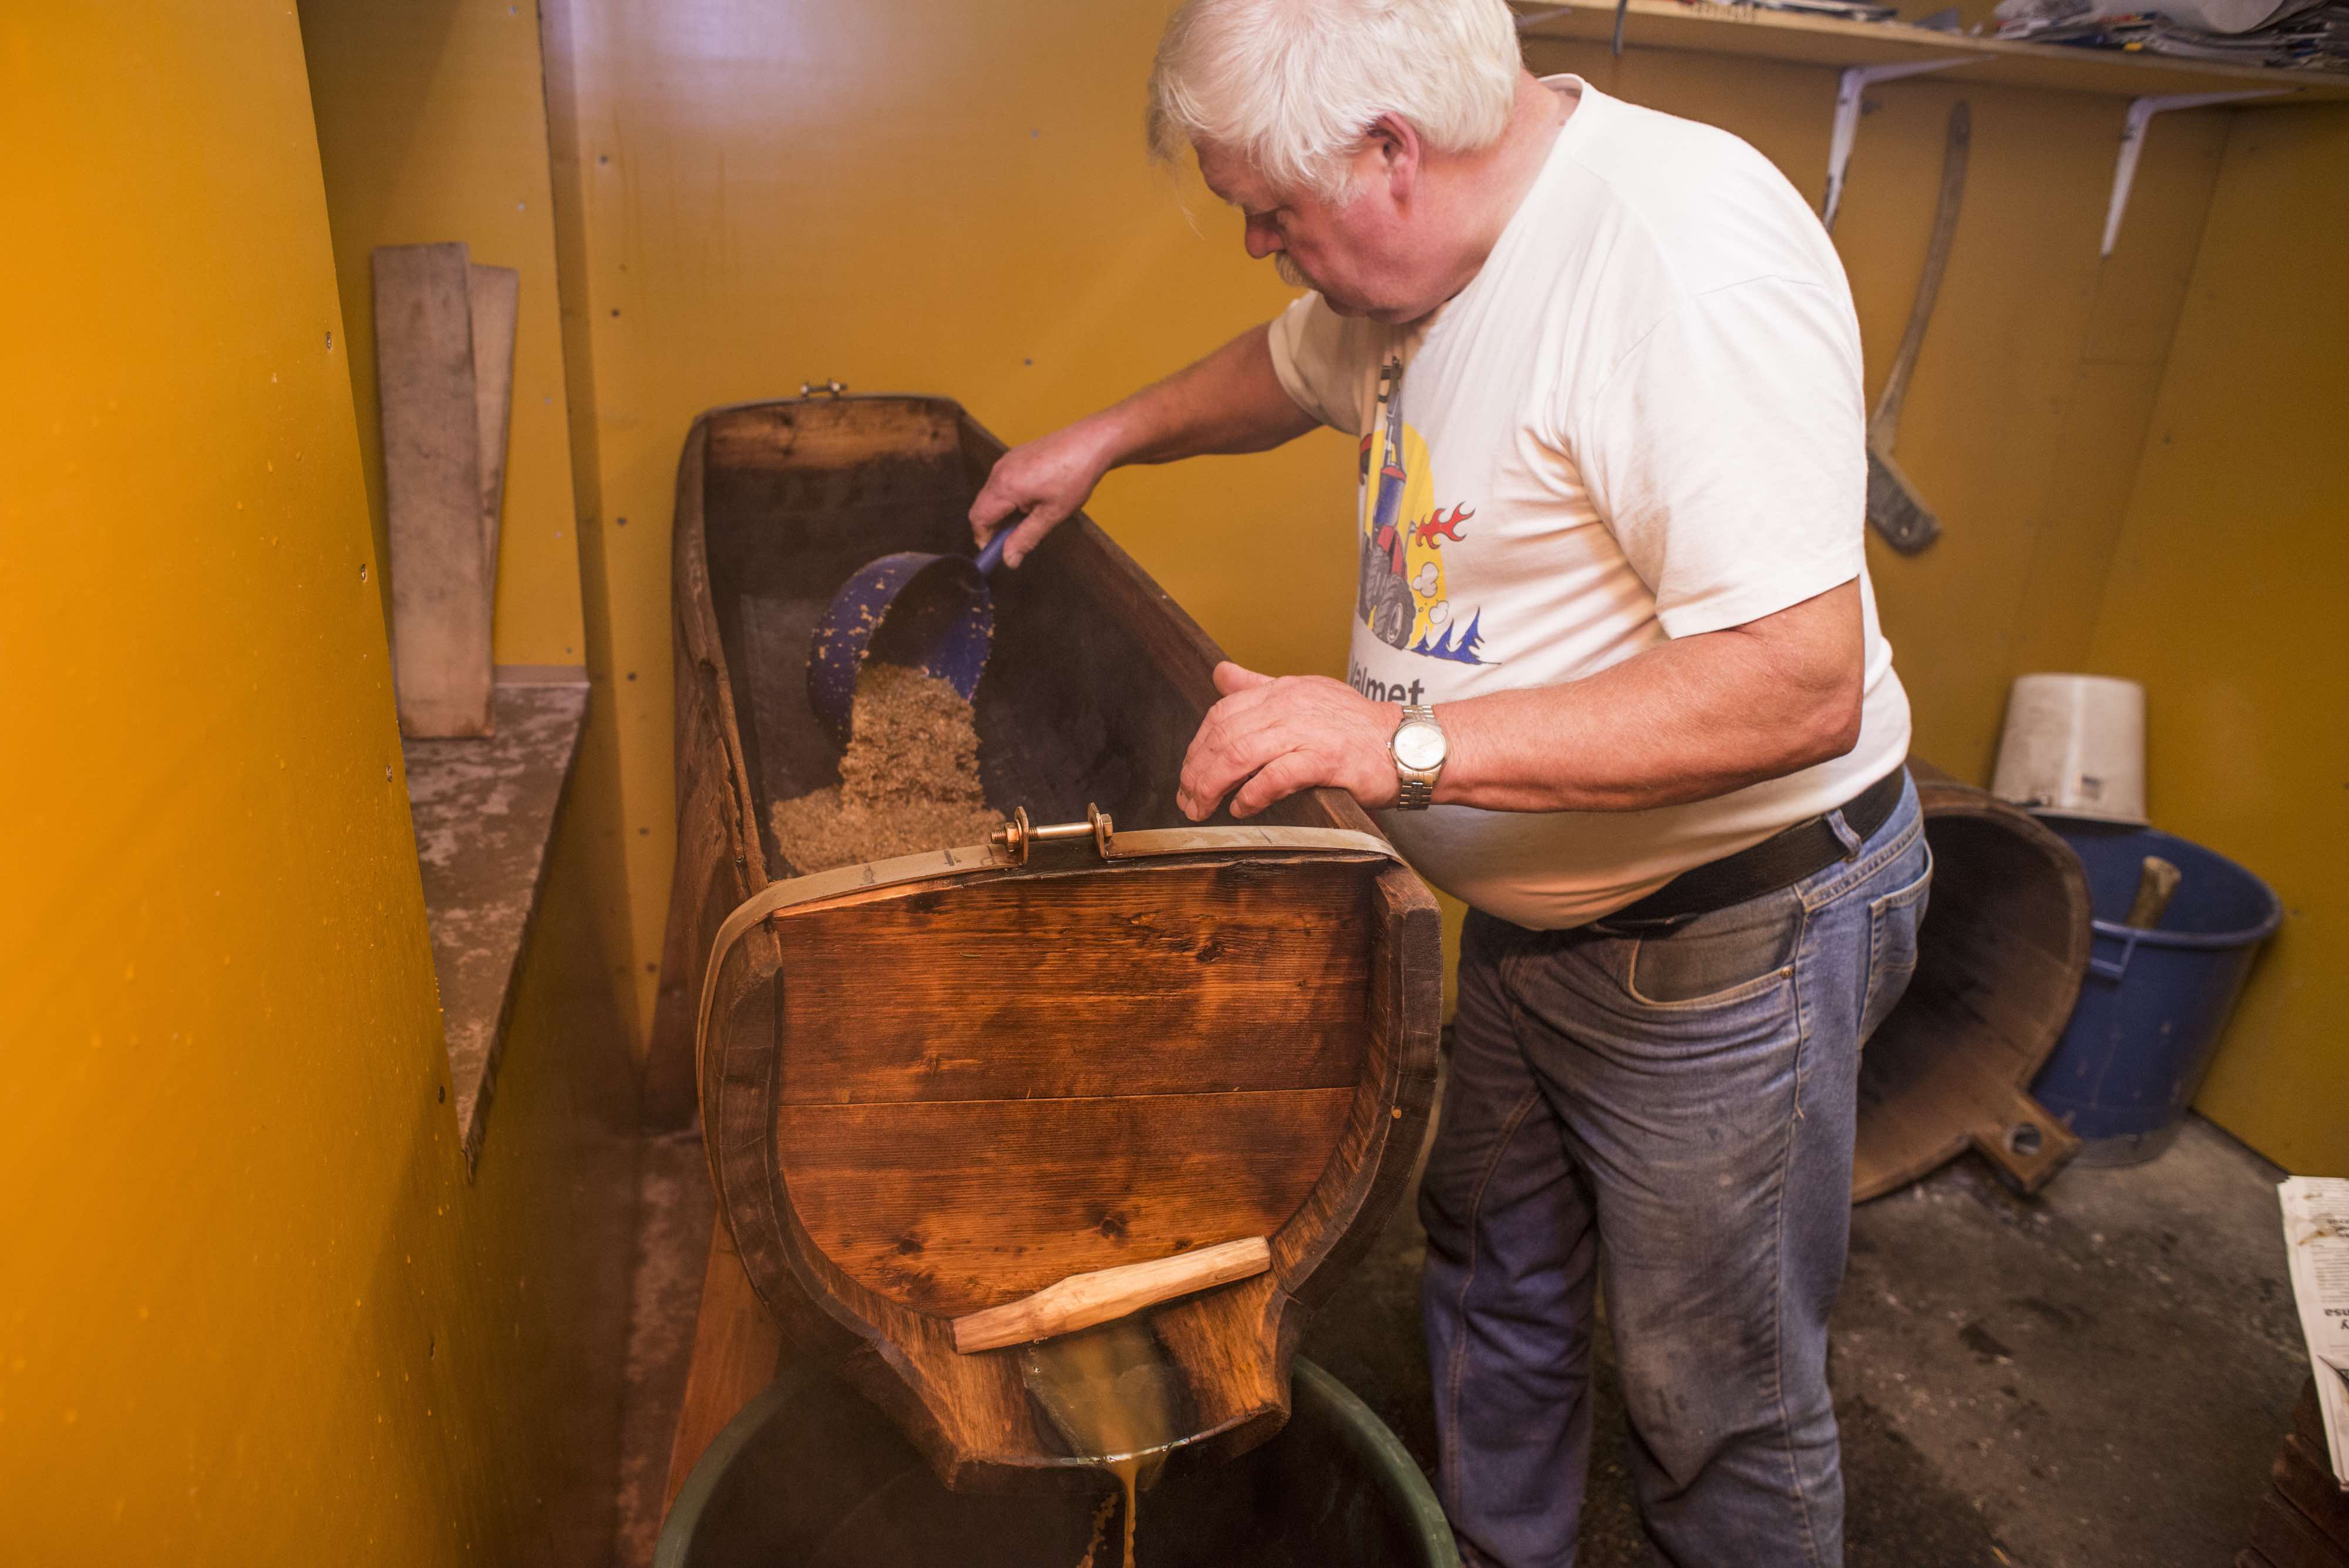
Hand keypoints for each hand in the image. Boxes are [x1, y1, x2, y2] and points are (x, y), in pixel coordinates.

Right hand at [969, 416, 1118, 567]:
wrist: (1091, 441)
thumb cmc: (1075, 476)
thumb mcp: (1052, 515)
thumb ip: (1026, 538)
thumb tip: (1008, 559)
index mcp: (1005, 486)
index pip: (978, 518)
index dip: (985, 538)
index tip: (1000, 552)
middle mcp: (999, 471)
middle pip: (982, 507)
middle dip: (995, 526)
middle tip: (1019, 538)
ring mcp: (1007, 461)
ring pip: (993, 495)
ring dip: (1005, 512)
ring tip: (1034, 516)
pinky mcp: (1016, 456)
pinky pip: (1003, 482)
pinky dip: (1011, 497)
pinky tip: (1036, 499)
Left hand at [1177, 662, 1401, 820]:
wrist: (1411, 745)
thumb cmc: (1358, 729)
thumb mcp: (1306, 696)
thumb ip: (1260, 688)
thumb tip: (1220, 673)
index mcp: (1283, 690)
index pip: (1223, 712)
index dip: (1197, 745)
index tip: (1188, 773)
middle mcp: (1291, 705)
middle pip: (1225, 735)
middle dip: (1197, 770)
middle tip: (1187, 800)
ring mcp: (1309, 730)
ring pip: (1241, 753)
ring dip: (1213, 785)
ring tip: (1203, 808)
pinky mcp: (1327, 759)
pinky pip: (1276, 775)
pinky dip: (1252, 794)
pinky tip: (1241, 808)